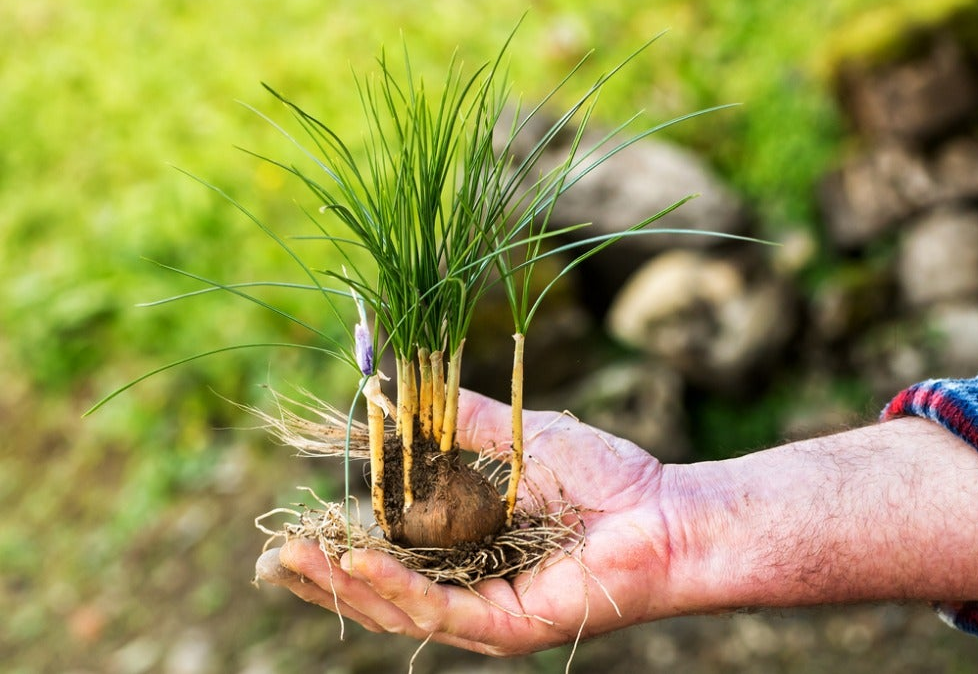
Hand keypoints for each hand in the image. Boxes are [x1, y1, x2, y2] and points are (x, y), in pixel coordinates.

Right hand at [256, 389, 708, 655]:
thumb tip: (402, 389)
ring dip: (342, 586)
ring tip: (290, 562)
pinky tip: (357, 563)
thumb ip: (463, 422)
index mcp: (468, 550)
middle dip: (323, 579)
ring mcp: (486, 614)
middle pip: (379, 594)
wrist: (666, 511)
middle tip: (269, 560)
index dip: (338, 545)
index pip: (388, 556)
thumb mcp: (520, 438)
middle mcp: (469, 589)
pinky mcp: (507, 629)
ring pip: (397, 609)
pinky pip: (437, 611)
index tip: (295, 524)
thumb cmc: (605, 479)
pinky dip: (393, 587)